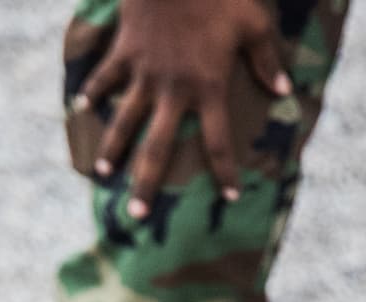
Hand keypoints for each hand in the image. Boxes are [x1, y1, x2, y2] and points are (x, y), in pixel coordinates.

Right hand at [76, 0, 290, 216]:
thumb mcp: (254, 21)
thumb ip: (266, 59)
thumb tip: (282, 91)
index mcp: (208, 85)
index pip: (218, 140)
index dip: (225, 171)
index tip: (230, 197)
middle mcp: (173, 89)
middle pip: (158, 148)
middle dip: (147, 185)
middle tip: (137, 216)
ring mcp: (145, 73)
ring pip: (124, 121)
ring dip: (112, 148)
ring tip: (102, 173)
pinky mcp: (125, 52)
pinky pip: (105, 77)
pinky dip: (93, 90)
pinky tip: (83, 107)